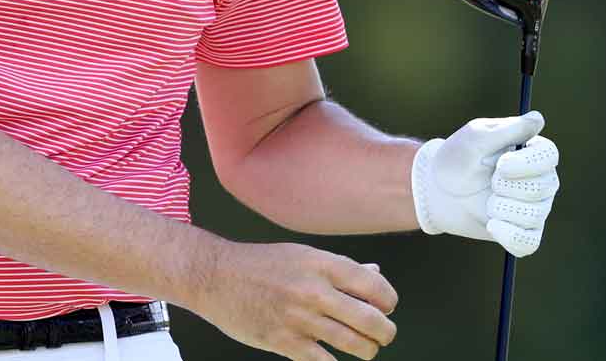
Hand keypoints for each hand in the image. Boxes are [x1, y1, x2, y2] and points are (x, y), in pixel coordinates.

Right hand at [190, 240, 398, 360]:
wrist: (216, 277)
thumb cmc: (261, 265)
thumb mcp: (303, 255)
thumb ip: (340, 269)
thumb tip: (375, 275)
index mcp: (322, 264)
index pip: (374, 286)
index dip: (389, 301)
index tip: (386, 307)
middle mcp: (314, 291)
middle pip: (371, 319)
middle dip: (385, 332)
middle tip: (383, 334)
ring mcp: (300, 319)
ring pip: (354, 344)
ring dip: (367, 350)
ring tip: (365, 348)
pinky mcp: (284, 342)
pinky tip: (335, 357)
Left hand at [410, 111, 559, 256]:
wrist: (437, 190)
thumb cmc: (457, 157)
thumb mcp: (475, 137)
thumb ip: (507, 130)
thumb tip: (538, 119)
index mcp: (532, 152)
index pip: (550, 155)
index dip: (527, 163)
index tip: (500, 165)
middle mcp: (541, 179)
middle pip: (542, 186)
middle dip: (507, 186)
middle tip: (489, 182)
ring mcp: (535, 208)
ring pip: (534, 214)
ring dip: (501, 208)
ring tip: (487, 202)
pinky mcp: (523, 232)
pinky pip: (529, 243)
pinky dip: (509, 236)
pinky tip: (492, 225)